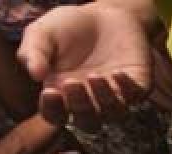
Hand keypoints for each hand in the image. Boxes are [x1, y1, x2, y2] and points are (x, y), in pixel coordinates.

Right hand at [17, 3, 152, 128]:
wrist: (104, 14)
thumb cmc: (68, 27)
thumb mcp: (42, 33)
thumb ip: (34, 52)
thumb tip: (35, 75)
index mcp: (62, 95)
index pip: (56, 116)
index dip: (53, 110)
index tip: (50, 93)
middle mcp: (90, 102)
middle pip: (87, 122)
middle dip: (80, 105)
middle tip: (73, 82)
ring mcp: (115, 97)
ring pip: (113, 115)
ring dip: (104, 99)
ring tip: (95, 76)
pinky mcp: (138, 87)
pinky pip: (135, 98)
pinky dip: (127, 89)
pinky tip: (118, 73)